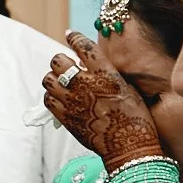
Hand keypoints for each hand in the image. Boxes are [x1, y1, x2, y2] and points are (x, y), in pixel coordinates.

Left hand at [43, 32, 162, 170]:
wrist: (129, 147)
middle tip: (66, 66)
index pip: (83, 47)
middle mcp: (86, 85)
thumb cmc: (135, 118)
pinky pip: (47, 99)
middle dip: (60, 61)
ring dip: (53, 78)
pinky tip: (59, 98)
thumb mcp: (127, 88)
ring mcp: (73, 101)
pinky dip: (51, 96)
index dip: (74, 38)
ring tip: (61, 83)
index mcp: (105, 74)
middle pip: (58, 61)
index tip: (70, 35)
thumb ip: (107, 74)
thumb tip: (91, 65)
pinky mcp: (65, 117)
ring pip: (48, 79)